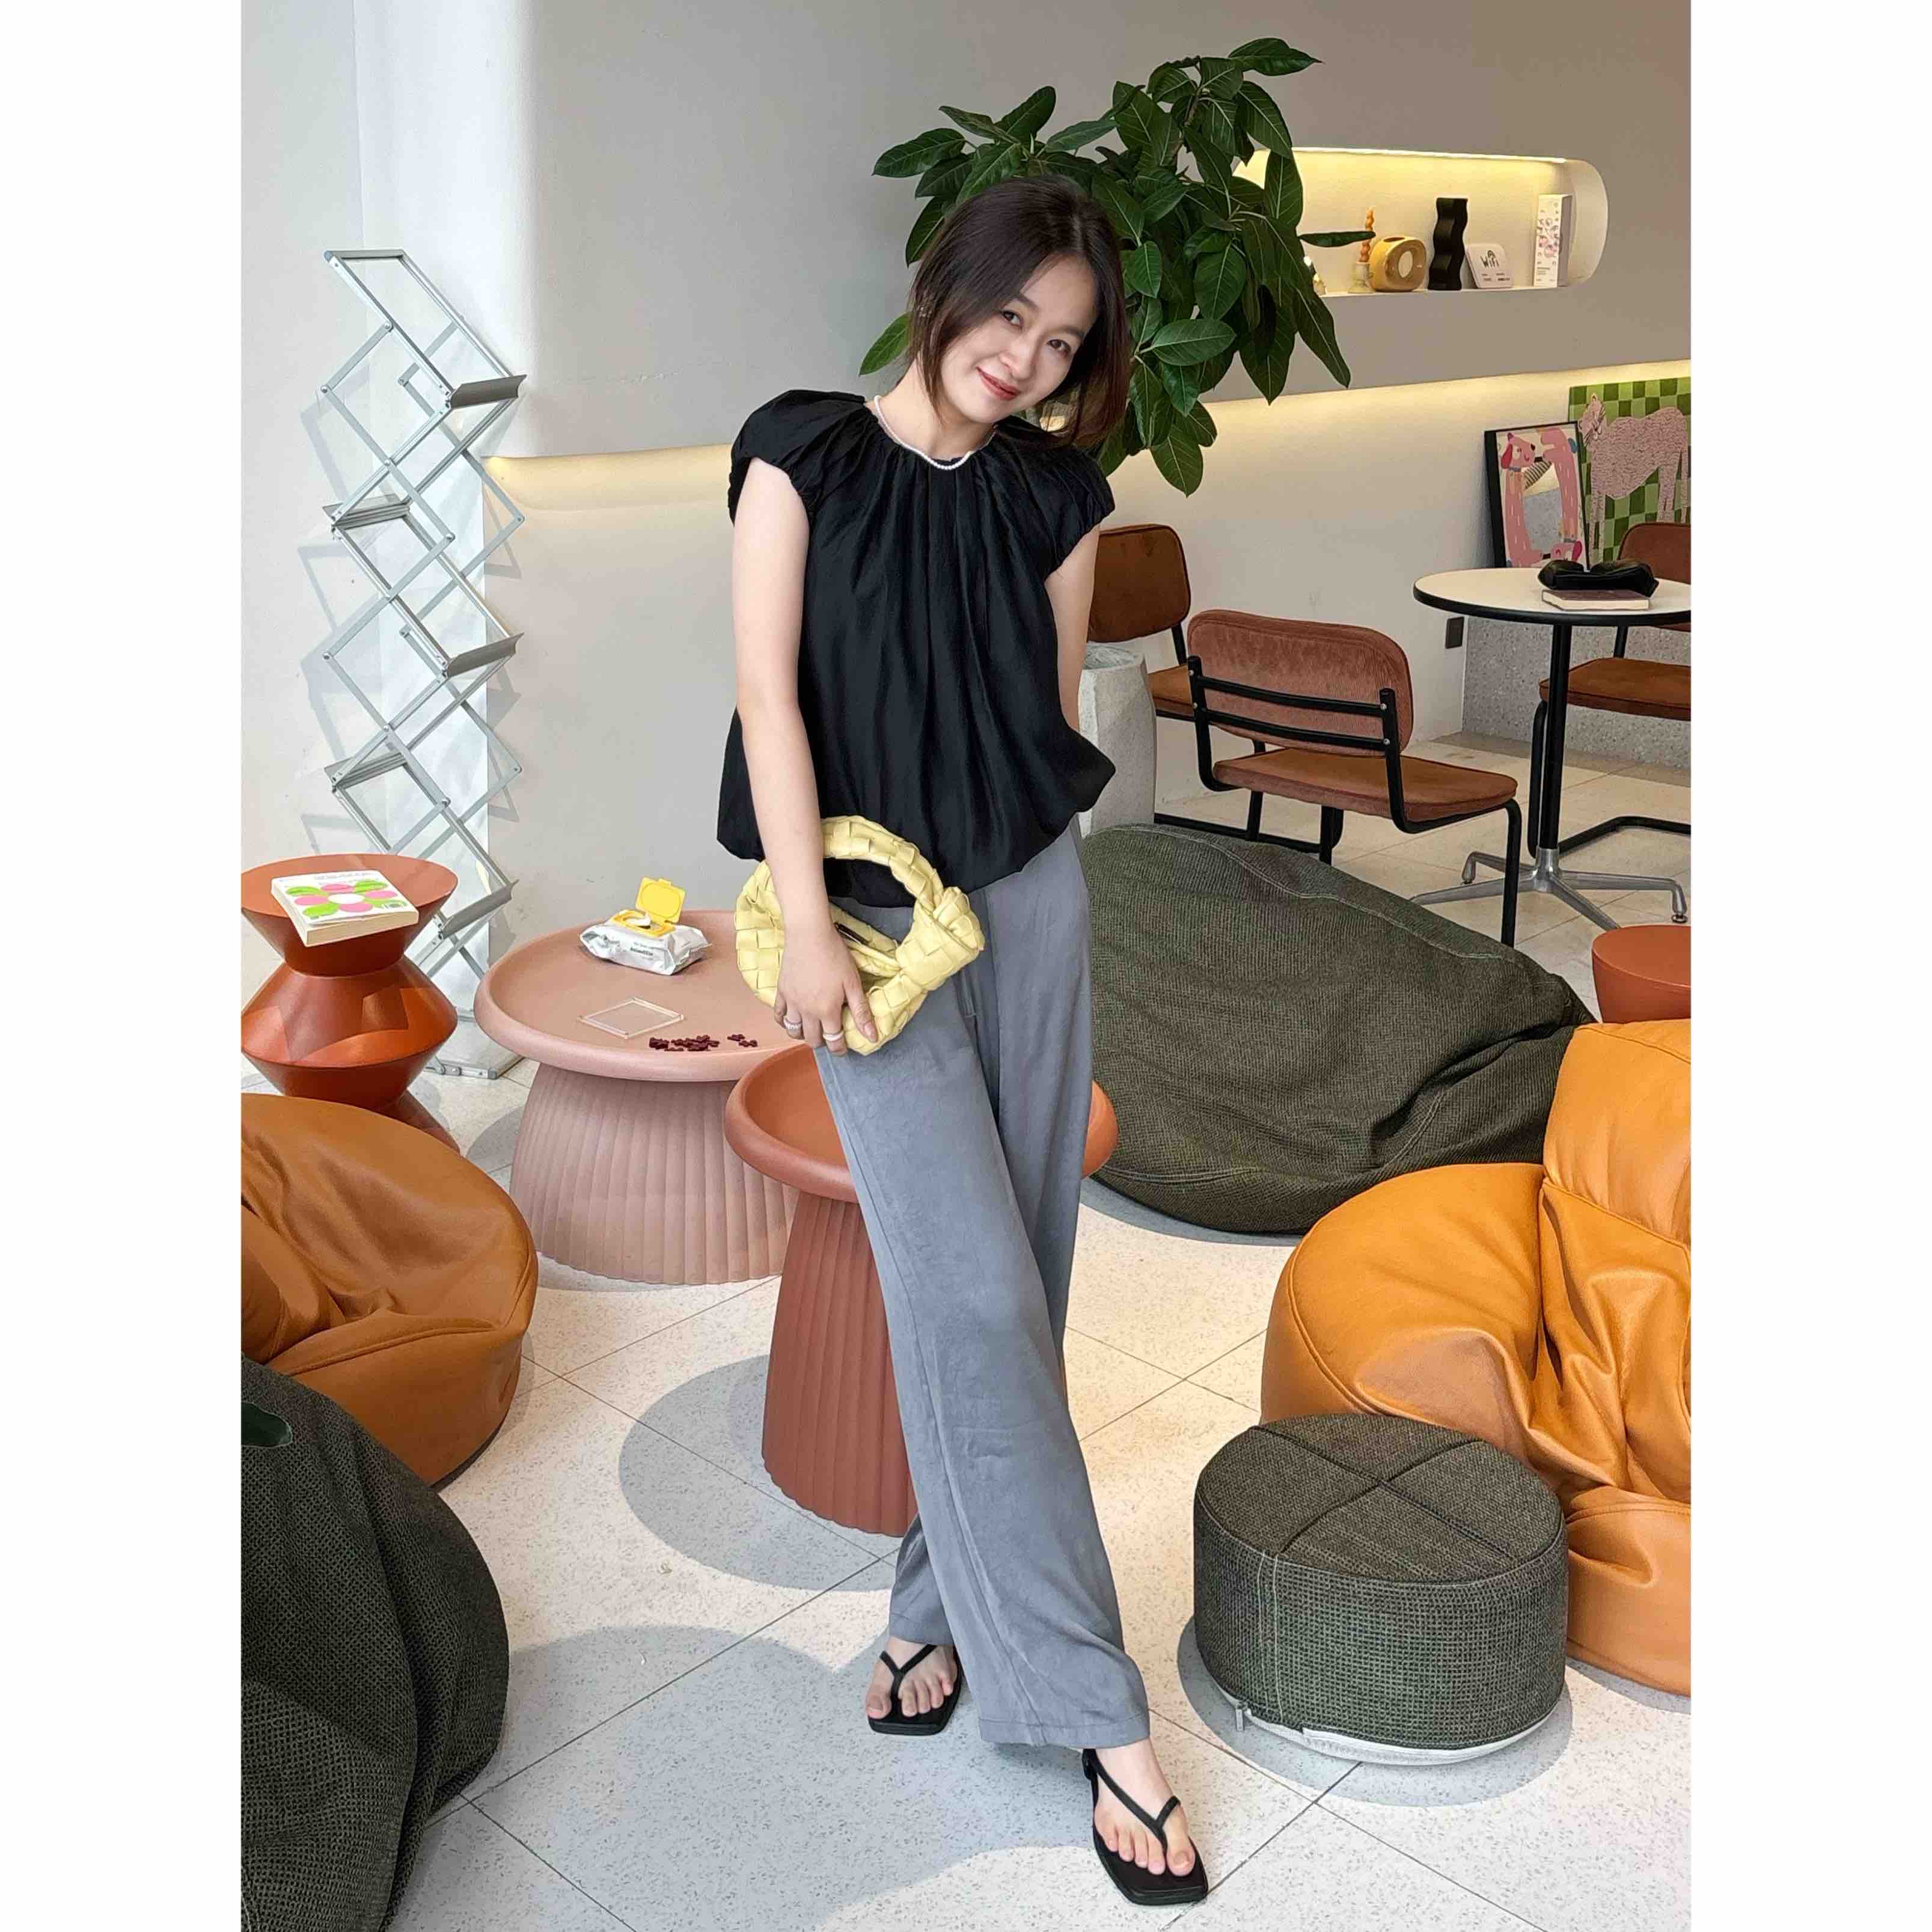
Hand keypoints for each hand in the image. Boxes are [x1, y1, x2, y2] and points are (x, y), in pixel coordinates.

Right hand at [773, 918, 877, 1053]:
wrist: (809, 934)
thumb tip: (872, 1036)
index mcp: (827, 1010)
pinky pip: (778, 1015)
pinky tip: (792, 1019)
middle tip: (829, 1037)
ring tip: (812, 1030)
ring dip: (803, 1035)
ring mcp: (792, 1002)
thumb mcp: (853, 983)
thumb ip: (861, 1012)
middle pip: (812, 1039)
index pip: (833, 1040)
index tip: (843, 1048)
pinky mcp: (781, 991)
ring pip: (793, 1030)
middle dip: (822, 1043)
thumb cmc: (835, 955)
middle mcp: (807, 1011)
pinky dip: (784, 1021)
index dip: (839, 1048)